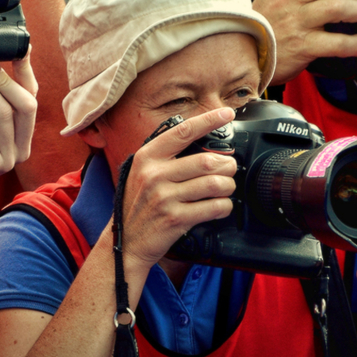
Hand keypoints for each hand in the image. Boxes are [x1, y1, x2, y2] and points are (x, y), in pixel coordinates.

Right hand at [119, 108, 237, 271]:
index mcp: (147, 156)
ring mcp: (164, 197)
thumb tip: (204, 144)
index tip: (227, 113)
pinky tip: (221, 206)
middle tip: (229, 169)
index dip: (208, 120)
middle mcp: (154, 174)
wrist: (126, 243)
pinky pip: (214, 207)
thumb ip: (167, 156)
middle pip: (207, 161)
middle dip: (227, 165)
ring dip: (228, 186)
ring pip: (214, 184)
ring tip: (226, 188)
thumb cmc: (139, 205)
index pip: (183, 131)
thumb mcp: (143, 173)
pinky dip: (224, 206)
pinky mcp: (175, 218)